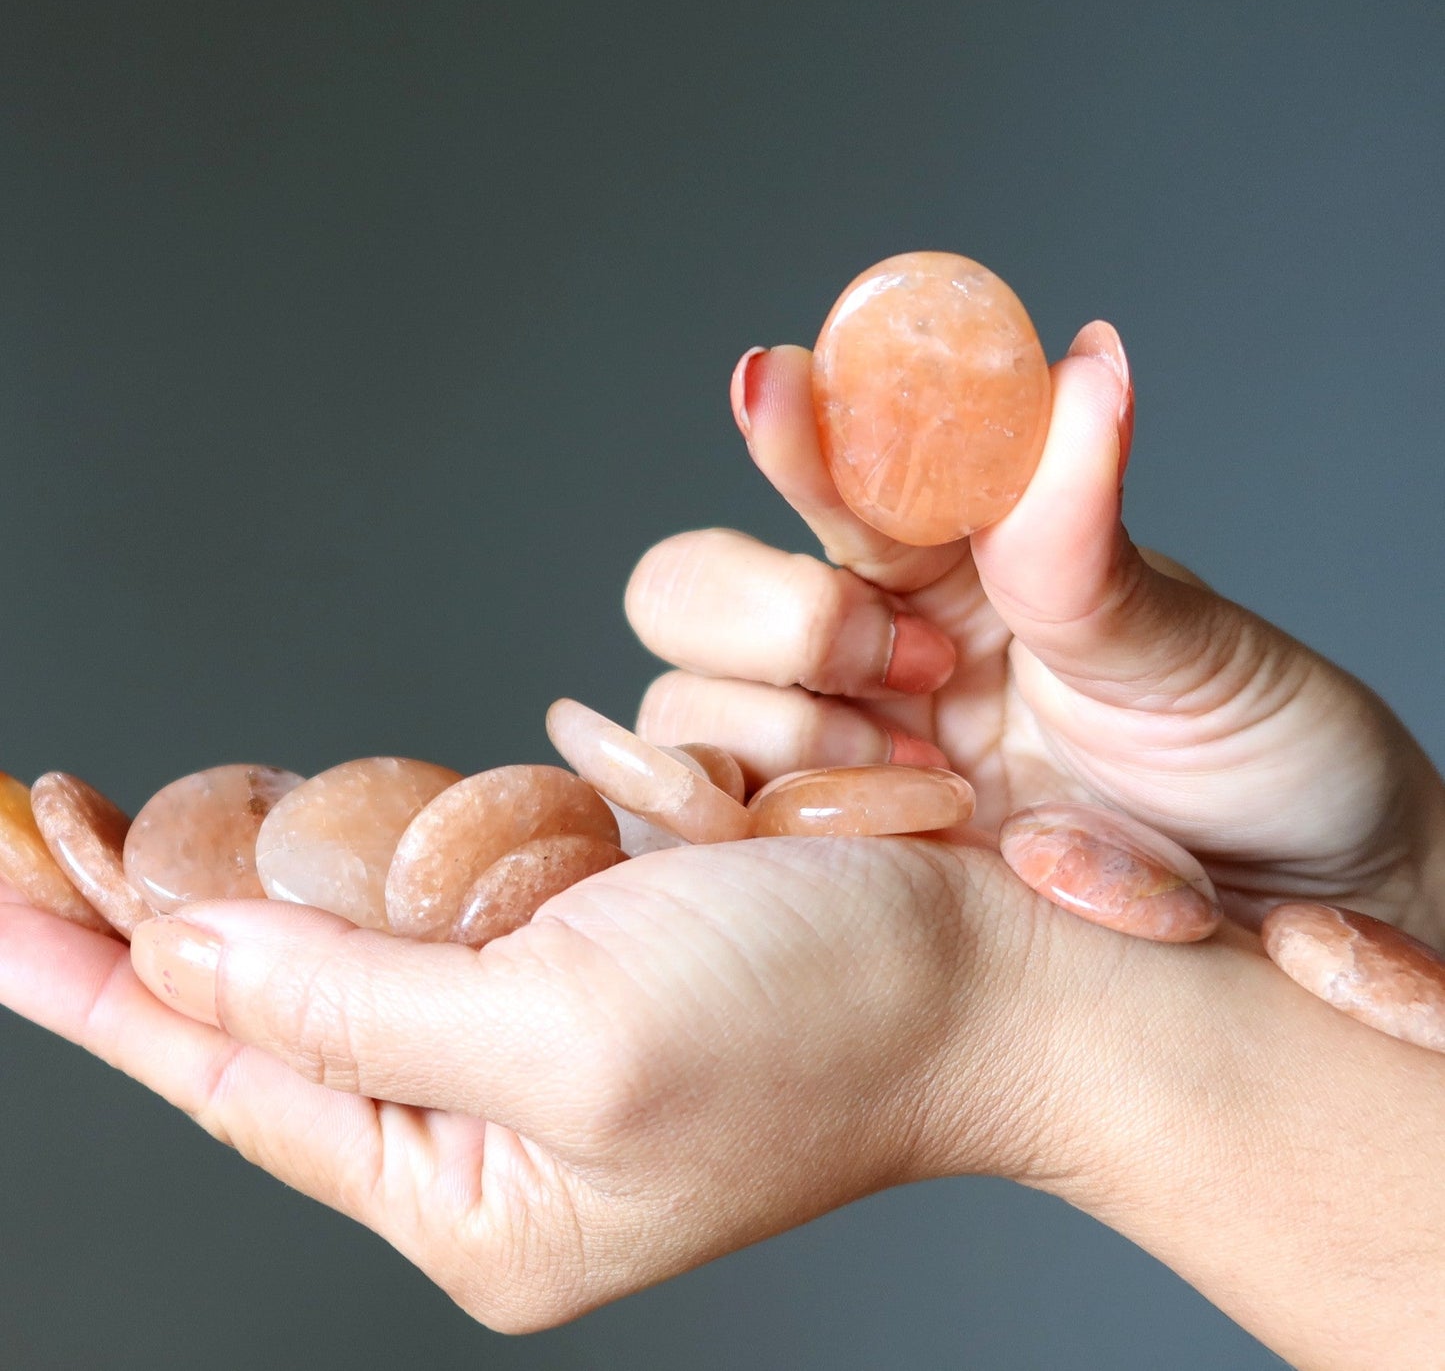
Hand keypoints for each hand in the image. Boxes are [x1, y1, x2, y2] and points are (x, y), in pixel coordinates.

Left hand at [0, 831, 1078, 1329]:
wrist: (999, 971)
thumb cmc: (826, 1017)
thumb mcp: (565, 1028)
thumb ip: (358, 1001)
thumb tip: (182, 953)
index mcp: (474, 1195)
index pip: (227, 1078)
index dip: (89, 980)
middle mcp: (495, 1134)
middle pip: (275, 1017)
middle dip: (148, 927)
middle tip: (31, 835)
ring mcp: (544, 1045)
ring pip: (354, 957)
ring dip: (252, 887)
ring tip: (125, 831)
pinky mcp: (594, 966)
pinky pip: (448, 911)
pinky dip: (371, 859)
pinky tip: (308, 828)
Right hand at [625, 329, 1444, 943]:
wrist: (1294, 927)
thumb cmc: (1258, 767)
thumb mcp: (1189, 649)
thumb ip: (1085, 538)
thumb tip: (1085, 367)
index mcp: (948, 565)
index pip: (827, 478)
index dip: (792, 434)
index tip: (774, 384)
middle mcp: (864, 653)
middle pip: (687, 591)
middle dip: (775, 618)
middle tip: (917, 669)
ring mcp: (834, 762)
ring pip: (681, 710)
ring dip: (783, 731)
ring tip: (932, 787)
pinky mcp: (821, 863)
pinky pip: (704, 829)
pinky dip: (739, 821)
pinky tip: (868, 831)